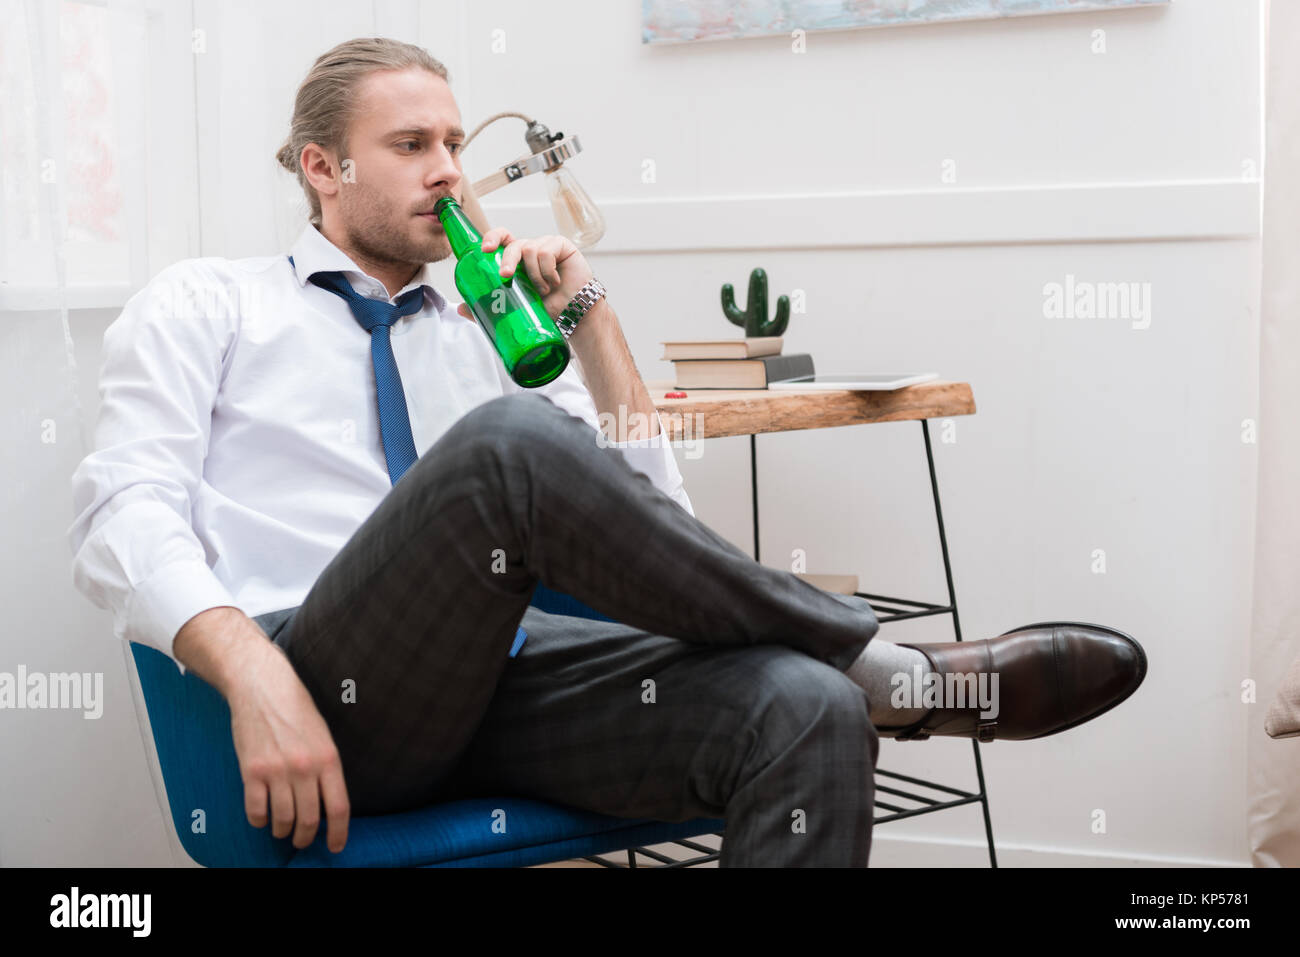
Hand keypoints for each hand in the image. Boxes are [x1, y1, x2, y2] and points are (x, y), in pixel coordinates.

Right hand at [224, 637, 350, 853]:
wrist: (262, 686)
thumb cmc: (295, 709)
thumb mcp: (323, 735)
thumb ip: (326, 767)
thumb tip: (327, 802)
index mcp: (329, 758)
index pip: (339, 808)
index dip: (339, 834)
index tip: (336, 846)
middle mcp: (305, 767)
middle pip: (309, 820)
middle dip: (306, 837)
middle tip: (303, 840)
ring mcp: (277, 770)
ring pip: (282, 819)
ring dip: (282, 831)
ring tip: (282, 830)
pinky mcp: (251, 771)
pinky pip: (255, 811)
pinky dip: (259, 821)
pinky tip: (261, 818)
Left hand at [454, 228, 593, 321]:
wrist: (574, 316)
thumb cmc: (547, 310)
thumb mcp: (516, 308)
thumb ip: (491, 307)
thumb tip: (460, 309)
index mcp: (517, 259)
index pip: (502, 238)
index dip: (492, 237)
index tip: (484, 249)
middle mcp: (530, 249)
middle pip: (512, 243)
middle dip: (507, 259)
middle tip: (506, 276)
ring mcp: (547, 245)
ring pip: (529, 250)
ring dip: (534, 275)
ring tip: (544, 291)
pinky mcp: (562, 246)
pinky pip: (547, 252)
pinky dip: (548, 271)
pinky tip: (556, 283)